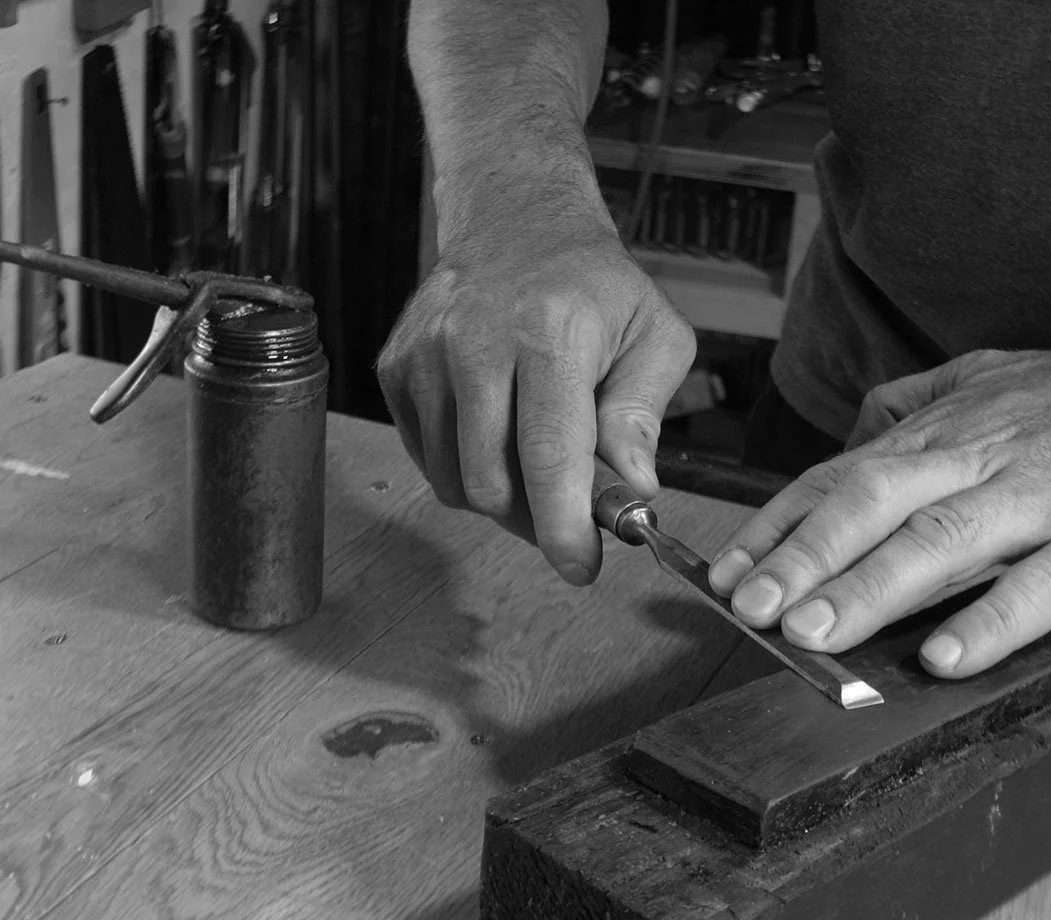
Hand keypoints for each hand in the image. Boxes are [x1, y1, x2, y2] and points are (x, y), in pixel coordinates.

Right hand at [377, 195, 694, 584]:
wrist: (518, 221)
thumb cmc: (595, 286)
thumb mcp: (655, 336)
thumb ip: (643, 416)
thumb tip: (632, 490)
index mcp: (550, 333)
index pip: (549, 454)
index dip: (563, 527)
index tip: (581, 567)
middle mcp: (475, 340)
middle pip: (490, 481)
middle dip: (535, 522)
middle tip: (570, 517)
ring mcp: (425, 352)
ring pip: (452, 478)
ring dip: (500, 500)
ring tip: (539, 472)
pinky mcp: (395, 365)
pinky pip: (428, 455)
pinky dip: (465, 467)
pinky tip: (499, 437)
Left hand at [708, 321, 1050, 676]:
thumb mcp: (995, 376)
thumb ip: (918, 400)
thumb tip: (854, 430)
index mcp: (948, 431)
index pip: (842, 476)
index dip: (779, 526)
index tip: (725, 574)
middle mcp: (983, 458)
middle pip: (876, 503)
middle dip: (805, 557)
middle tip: (749, 608)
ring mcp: (1045, 497)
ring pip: (943, 541)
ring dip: (872, 589)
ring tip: (815, 635)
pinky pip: (1042, 583)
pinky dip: (991, 620)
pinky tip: (943, 657)